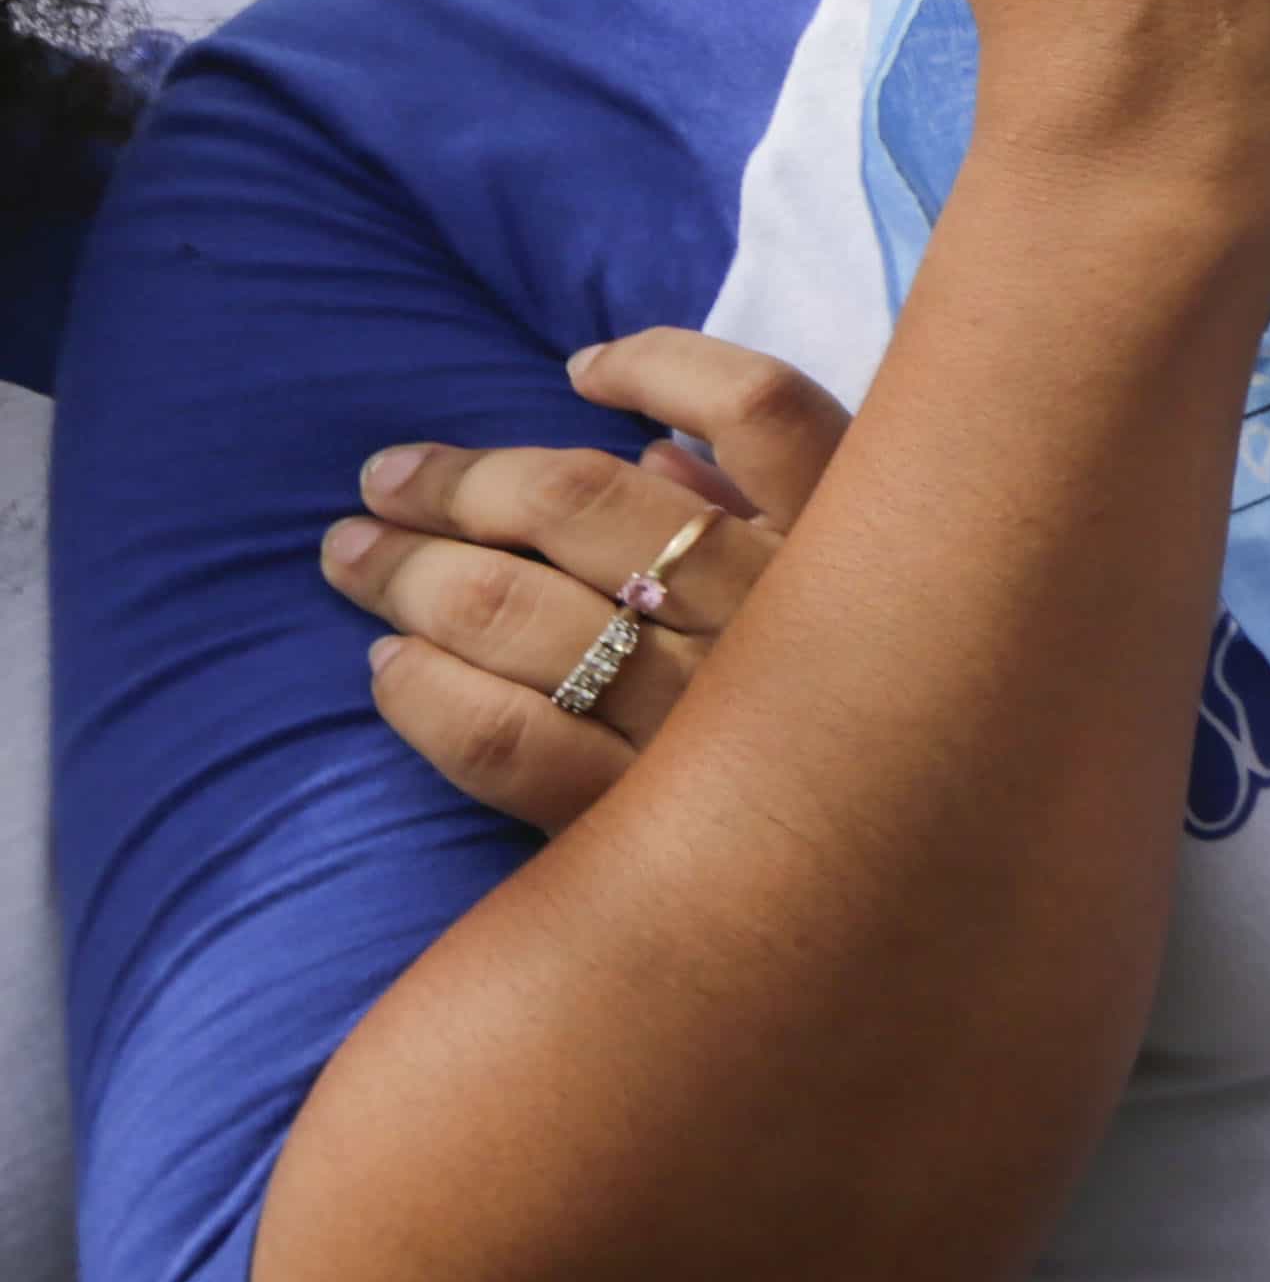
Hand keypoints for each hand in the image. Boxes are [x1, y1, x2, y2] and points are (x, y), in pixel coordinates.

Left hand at [325, 332, 848, 831]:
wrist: (901, 914)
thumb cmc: (875, 726)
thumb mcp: (869, 602)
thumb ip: (783, 528)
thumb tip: (657, 460)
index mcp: (847, 550)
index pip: (755, 406)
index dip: (658, 367)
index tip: (581, 372)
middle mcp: (771, 620)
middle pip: (582, 507)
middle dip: (459, 483)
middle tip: (382, 483)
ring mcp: (699, 723)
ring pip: (518, 615)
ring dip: (412, 574)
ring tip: (356, 558)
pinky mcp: (636, 818)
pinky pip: (500, 740)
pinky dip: (425, 693)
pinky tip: (390, 670)